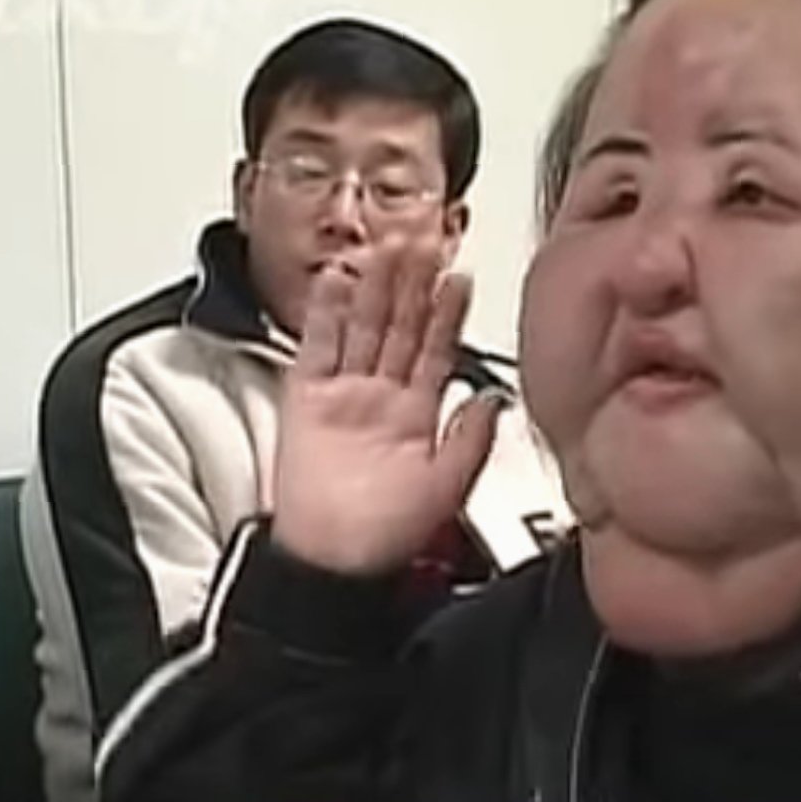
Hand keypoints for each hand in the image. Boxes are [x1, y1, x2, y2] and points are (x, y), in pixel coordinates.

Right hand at [272, 239, 504, 573]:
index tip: (460, 276)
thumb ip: (472, 440)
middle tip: (422, 238)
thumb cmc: (389, 535)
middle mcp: (383, 397)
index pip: (436, 348)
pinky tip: (334, 282)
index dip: (448, 312)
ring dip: (373, 287)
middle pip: (398, 325)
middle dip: (411, 282)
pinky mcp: (306, 400)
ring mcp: (344, 394)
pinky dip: (322, 315)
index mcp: (418, 413)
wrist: (335, 563)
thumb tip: (494, 399)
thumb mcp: (450, 488)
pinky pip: (316, 349)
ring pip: (361, 327)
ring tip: (386, 247)